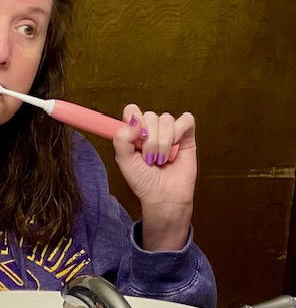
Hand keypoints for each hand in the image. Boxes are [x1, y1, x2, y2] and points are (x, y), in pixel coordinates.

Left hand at [113, 104, 197, 250]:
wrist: (163, 197)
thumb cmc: (143, 181)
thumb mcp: (123, 161)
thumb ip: (121, 138)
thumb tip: (134, 119)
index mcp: (133, 132)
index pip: (132, 111)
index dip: (134, 122)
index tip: (136, 141)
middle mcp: (151, 129)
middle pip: (149, 115)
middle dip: (149, 141)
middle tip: (149, 158)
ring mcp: (169, 131)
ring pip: (166, 119)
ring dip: (163, 142)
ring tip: (161, 159)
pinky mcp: (186, 136)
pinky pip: (186, 120)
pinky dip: (179, 133)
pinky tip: (176, 146)